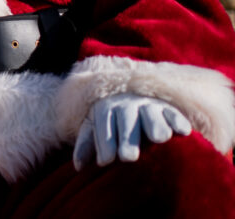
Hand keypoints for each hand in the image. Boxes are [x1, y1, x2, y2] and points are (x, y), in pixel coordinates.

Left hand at [73, 92, 191, 169]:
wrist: (128, 96)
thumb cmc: (110, 122)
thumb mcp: (94, 128)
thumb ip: (86, 145)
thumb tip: (78, 167)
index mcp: (105, 109)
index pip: (103, 124)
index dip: (104, 144)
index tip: (106, 162)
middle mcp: (126, 104)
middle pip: (126, 120)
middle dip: (127, 139)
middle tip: (128, 157)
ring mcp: (148, 105)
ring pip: (151, 113)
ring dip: (155, 124)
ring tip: (158, 138)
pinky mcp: (167, 107)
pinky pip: (173, 113)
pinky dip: (178, 121)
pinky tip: (183, 131)